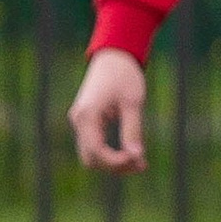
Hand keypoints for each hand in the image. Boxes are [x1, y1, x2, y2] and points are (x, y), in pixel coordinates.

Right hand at [68, 48, 147, 173]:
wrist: (114, 55)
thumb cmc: (124, 75)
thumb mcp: (132, 103)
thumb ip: (132, 130)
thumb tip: (136, 156)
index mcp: (87, 115)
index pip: (96, 151)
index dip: (116, 161)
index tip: (138, 160)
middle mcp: (78, 120)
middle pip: (91, 159)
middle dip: (114, 166)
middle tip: (141, 164)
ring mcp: (80, 122)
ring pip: (92, 155)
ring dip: (113, 162)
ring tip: (140, 162)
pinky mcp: (86, 121)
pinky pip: (95, 145)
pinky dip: (111, 152)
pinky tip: (132, 153)